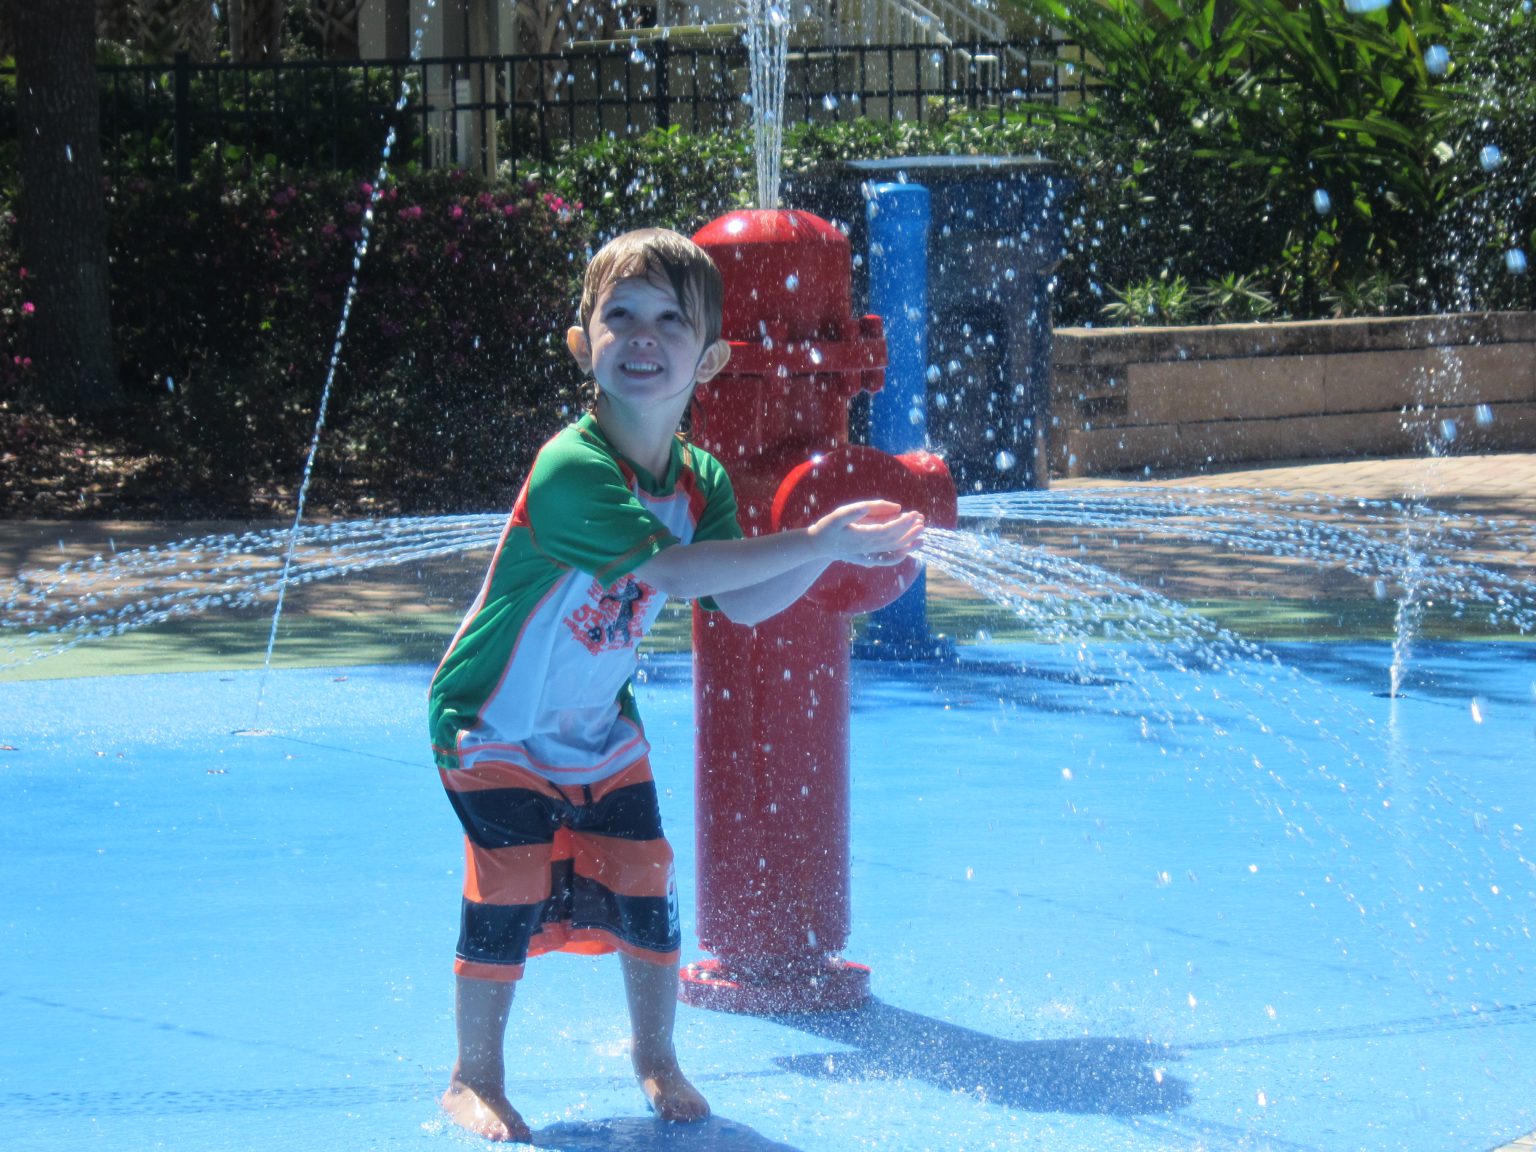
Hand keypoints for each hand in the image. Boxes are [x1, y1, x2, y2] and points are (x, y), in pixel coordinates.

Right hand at [805, 500, 924, 567]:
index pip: (889, 530)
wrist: (818, 546)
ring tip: (922, 534)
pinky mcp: (868, 554)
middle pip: (894, 540)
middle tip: (922, 521)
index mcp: (863, 537)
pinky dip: (900, 552)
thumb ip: (857, 511)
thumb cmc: (827, 528)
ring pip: (893, 548)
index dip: (902, 523)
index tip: (914, 515)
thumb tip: (878, 508)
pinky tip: (909, 548)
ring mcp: (868, 553)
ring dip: (908, 541)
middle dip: (909, 530)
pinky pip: (887, 555)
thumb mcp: (839, 515)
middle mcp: (868, 547)